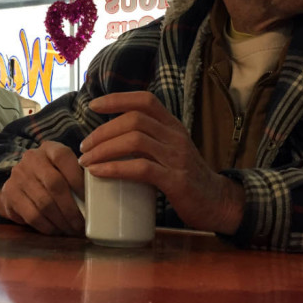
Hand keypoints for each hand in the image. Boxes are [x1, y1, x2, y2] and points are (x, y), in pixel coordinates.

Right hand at [0, 140, 84, 235]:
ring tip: (71, 230)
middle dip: (71, 209)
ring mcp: (18, 175)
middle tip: (81, 224)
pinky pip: (32, 215)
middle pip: (55, 184)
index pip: (64, 158)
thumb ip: (78, 177)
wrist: (19, 183)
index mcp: (49, 148)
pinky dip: (47, 226)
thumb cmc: (50, 177)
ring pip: (44, 203)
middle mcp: (31, 158)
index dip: (78, 179)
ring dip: (61, 221)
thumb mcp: (63, 170)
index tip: (89, 200)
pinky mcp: (9, 193)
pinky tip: (56, 230)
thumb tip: (98, 200)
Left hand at [78, 91, 243, 234]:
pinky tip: (98, 173)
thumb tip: (109, 141)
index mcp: (173, 126)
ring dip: (104, 149)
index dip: (117, 99)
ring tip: (87, 160)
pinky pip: (140, 168)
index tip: (93, 106)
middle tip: (85, 146)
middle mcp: (176, 136)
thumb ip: (149, 142)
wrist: (217, 203)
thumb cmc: (186, 178)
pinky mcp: (176, 180)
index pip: (145, 101)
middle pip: (134, 120)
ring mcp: (177, 157)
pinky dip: (114, 168)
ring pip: (134, 141)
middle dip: (103, 131)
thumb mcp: (170, 151)